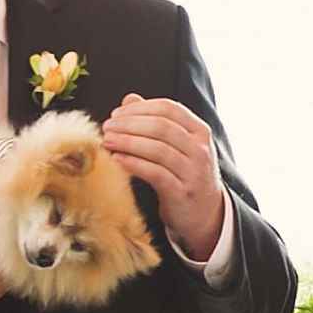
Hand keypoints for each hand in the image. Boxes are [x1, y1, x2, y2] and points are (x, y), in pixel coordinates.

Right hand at [0, 162, 8, 312]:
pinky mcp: (0, 288)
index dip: (10, 192)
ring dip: (14, 235)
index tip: (6, 182)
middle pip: (19, 226)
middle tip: (9, 198)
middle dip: (15, 212)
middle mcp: (1, 255)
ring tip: (6, 221)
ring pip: (18, 247)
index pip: (10, 206)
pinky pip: (13, 266)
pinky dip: (9, 255)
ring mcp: (3, 274)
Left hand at [101, 96, 228, 263]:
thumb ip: (156, 120)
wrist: (205, 214)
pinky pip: (155, 173)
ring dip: (128, 142)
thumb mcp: (177, 145)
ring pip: (158, 149)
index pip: (169, 108)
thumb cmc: (185, 174)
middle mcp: (200, 149)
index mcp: (199, 131)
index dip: (140, 108)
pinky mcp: (182, 192)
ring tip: (107, 141)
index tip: (116, 114)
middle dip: (129, 124)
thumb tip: (130, 99)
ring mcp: (194, 171)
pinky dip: (134, 164)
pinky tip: (117, 160)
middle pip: (161, 127)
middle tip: (107, 127)